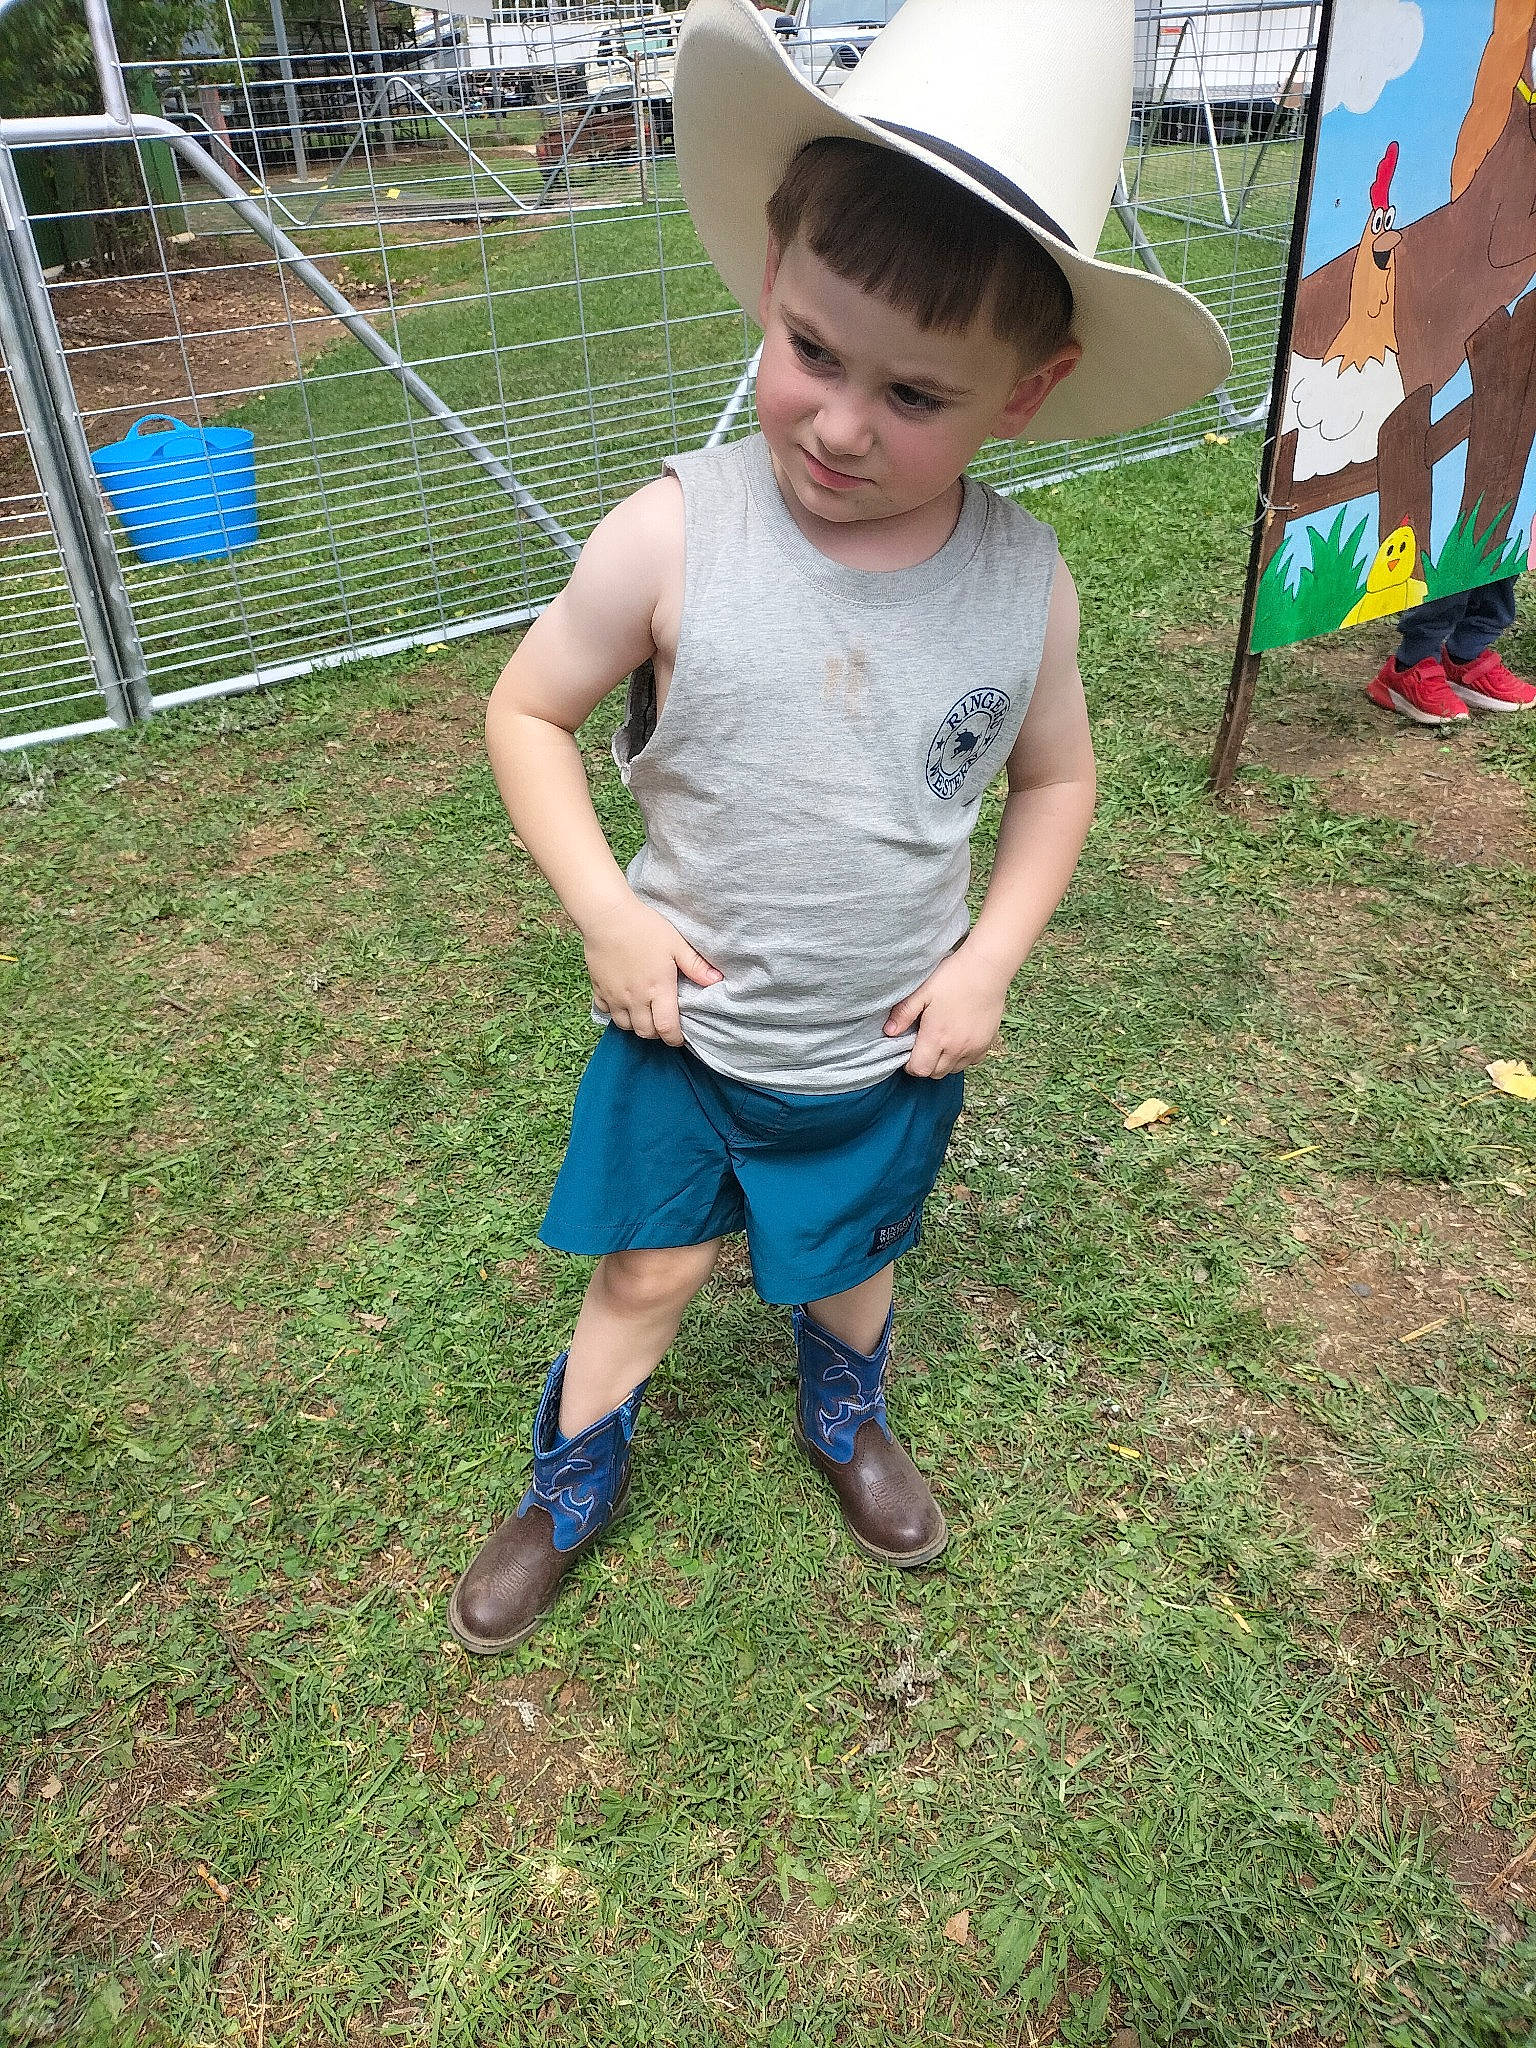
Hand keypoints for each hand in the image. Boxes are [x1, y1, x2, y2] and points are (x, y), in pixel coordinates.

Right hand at [582, 895, 720, 1044]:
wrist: (607, 916)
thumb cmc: (645, 928)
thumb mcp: (676, 944)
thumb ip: (696, 965)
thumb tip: (717, 980)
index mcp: (657, 990)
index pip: (666, 1028)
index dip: (674, 1039)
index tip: (679, 1037)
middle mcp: (635, 999)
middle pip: (645, 1032)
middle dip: (656, 1033)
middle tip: (663, 1022)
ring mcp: (614, 996)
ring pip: (624, 1026)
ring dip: (636, 1024)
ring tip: (644, 1013)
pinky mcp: (598, 989)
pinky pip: (605, 1011)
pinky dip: (615, 1012)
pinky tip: (622, 1001)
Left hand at [884, 946, 1010, 1078]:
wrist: (986, 969)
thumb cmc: (952, 977)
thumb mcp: (922, 992)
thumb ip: (903, 1013)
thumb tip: (889, 1031)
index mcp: (937, 1037)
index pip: (920, 1069)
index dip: (910, 1065)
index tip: (909, 1052)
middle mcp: (957, 1048)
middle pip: (936, 1073)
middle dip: (925, 1064)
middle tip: (922, 1046)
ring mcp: (974, 1047)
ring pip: (954, 1069)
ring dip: (943, 1062)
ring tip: (940, 1042)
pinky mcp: (988, 1043)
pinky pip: (972, 1062)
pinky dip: (962, 1057)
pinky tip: (958, 1040)